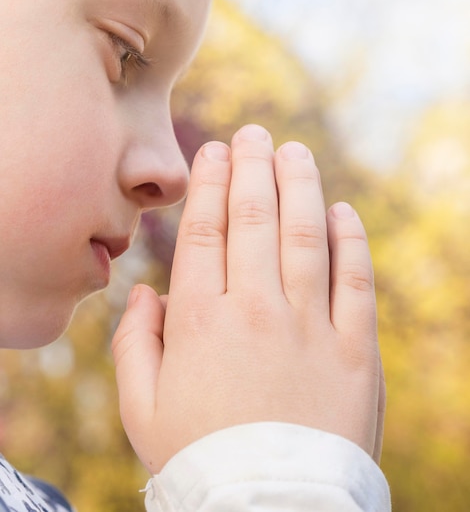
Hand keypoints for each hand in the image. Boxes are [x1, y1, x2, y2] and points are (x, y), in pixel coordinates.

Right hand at [112, 125, 384, 473]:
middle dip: (252, 167)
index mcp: (200, 321)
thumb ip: (135, 341)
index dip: (209, 183)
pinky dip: (351, 241)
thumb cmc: (198, 458)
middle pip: (254, 218)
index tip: (213, 151)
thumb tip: (144, 290)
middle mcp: (255, 310)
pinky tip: (342, 211)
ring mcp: (310, 327)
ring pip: (305, 235)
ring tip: (293, 152)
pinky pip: (355, 281)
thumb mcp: (141, 409)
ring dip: (300, 186)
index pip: (204, 229)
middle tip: (252, 134)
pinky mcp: (356, 351)